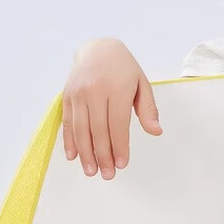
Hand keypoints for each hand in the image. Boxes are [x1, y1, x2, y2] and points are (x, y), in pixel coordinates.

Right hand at [62, 37, 161, 177]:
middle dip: (102, 155)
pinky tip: (73, 156)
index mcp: (116, 88)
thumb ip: (148, 109)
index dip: (119, 146)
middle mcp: (94, 90)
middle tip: (108, 175)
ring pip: (81, 128)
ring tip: (91, 171)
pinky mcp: (66, 96)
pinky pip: (67, 122)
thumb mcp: (142, 84)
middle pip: (98, 129)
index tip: (122, 164)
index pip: (117, 123)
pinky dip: (69, 141)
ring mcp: (78, 93)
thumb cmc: (124, 69)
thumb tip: (156, 131)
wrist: (97, 48)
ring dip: (85, 153)